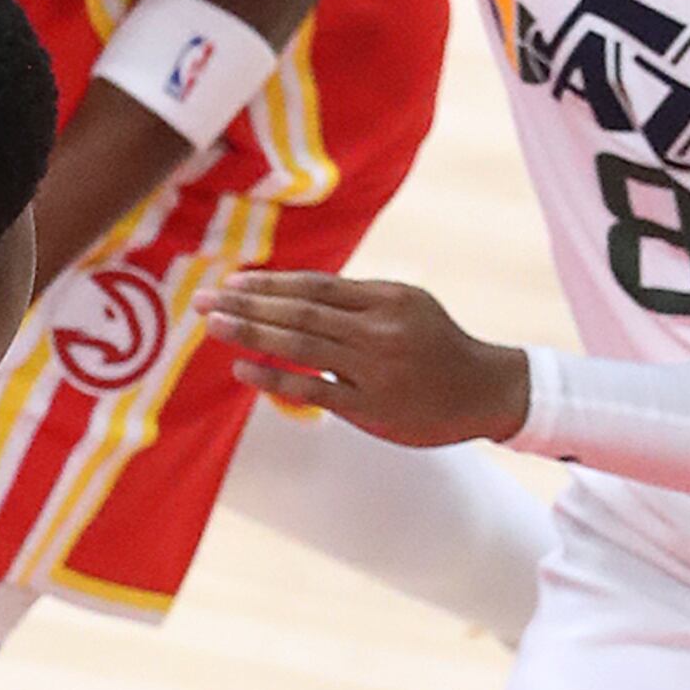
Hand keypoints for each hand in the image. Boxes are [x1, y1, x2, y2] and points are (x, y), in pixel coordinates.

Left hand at [207, 269, 532, 447]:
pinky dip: (275, 377)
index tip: (230, 283)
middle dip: (247, 304)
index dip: (268, 284)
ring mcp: (374, 368)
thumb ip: (356, 304)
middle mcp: (377, 328)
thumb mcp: (406, 307)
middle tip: (204, 300)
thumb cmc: (437, 348)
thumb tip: (294, 297)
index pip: (314, 286)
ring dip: (252, 333)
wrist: (485, 390)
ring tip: (214, 325)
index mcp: (384, 298)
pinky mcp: (371, 406)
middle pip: (300, 311)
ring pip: (302, 344)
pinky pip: (313, 390)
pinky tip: (242, 368)